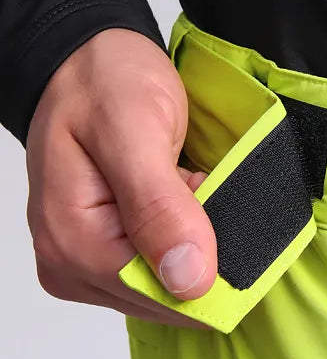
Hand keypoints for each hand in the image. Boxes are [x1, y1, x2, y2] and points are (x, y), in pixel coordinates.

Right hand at [26, 28, 216, 325]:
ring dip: (198, 246)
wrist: (86, 60)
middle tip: (203, 188)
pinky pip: (163, 270)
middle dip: (204, 254)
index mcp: (72, 241)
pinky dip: (187, 241)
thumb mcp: (134, 128)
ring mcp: (86, 264)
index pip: (163, 296)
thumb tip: (188, 279)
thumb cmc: (102, 81)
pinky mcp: (105, 257)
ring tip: (191, 189)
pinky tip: (186, 206)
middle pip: (167, 298)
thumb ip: (159, 206)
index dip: (212, 267)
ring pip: (171, 287)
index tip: (223, 210)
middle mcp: (71, 264)